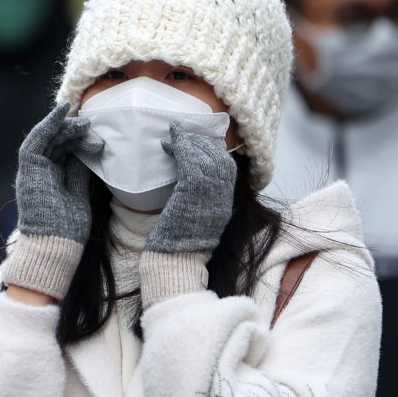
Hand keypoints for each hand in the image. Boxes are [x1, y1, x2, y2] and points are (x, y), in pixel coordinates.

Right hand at [2, 104, 99, 299]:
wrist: (55, 244)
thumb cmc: (69, 228)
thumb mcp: (79, 192)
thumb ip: (80, 171)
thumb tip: (90, 149)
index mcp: (50, 180)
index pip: (62, 152)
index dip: (77, 140)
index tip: (96, 137)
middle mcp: (38, 173)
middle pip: (55, 143)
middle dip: (73, 132)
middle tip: (93, 127)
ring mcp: (31, 170)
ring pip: (46, 138)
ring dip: (65, 127)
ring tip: (84, 122)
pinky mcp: (28, 168)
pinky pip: (37, 140)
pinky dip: (49, 124)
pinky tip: (63, 112)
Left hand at [145, 121, 237, 255]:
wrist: (173, 261)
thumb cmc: (177, 245)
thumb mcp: (195, 220)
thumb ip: (200, 202)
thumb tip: (190, 182)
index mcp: (225, 205)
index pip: (228, 168)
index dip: (214, 151)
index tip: (197, 142)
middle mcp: (222, 198)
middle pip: (219, 158)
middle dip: (202, 142)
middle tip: (183, 135)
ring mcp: (209, 195)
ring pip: (205, 157)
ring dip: (189, 141)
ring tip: (173, 135)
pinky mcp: (192, 192)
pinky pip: (190, 161)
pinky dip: (180, 147)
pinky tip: (169, 143)